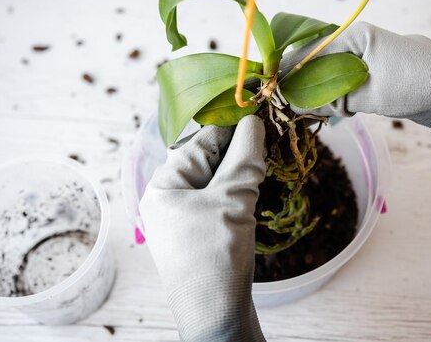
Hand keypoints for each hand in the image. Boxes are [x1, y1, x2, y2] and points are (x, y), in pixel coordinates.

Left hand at [139, 115, 266, 341]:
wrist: (215, 317)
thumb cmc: (215, 257)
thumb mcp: (232, 201)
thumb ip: (243, 158)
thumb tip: (254, 122)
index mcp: (163, 185)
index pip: (200, 142)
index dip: (231, 127)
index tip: (260, 113)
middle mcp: (167, 198)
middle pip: (206, 159)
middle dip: (237, 152)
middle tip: (267, 144)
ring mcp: (181, 217)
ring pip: (214, 180)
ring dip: (239, 173)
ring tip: (262, 169)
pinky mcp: (198, 233)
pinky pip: (217, 200)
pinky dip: (236, 193)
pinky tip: (253, 194)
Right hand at [280, 22, 430, 164]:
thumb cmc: (418, 83)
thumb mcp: (369, 92)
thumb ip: (330, 98)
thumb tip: (296, 104)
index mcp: (357, 35)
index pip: (312, 50)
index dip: (292, 72)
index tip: (277, 94)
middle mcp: (361, 43)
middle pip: (320, 64)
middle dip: (306, 87)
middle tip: (293, 110)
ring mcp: (370, 60)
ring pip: (333, 78)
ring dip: (323, 97)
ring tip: (312, 115)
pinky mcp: (377, 78)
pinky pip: (348, 87)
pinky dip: (339, 101)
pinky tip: (334, 115)